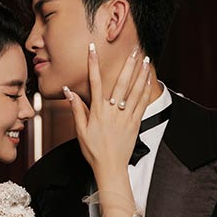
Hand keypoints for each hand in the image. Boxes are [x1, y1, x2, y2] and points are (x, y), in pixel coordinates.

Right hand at [64, 45, 151, 173]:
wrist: (110, 167)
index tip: (92, 49)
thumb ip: (77, 109)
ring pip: (134, 91)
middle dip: (127, 65)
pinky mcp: (136, 123)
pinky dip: (145, 89)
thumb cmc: (94, 151)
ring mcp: (126, 117)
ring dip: (140, 74)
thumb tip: (69, 92)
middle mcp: (113, 112)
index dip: (92, 64)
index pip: (94, 83)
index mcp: (97, 112)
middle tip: (133, 50)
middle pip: (120, 83)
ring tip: (145, 59)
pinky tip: (147, 79)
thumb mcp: (80, 131)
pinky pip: (142, 103)